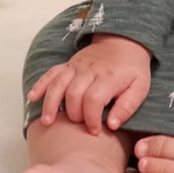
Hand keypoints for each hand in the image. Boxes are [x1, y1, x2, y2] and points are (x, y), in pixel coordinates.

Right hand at [27, 34, 151, 134]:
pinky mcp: (68, 64)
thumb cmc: (132, 68)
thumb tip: (111, 125)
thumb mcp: (140, 87)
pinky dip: (40, 85)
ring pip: (58, 84)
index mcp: (108, 77)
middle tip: (78, 126)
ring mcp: (76, 66)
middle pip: (73, 94)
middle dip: (73, 114)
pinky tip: (33, 98)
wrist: (124, 41)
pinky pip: (51, 73)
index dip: (91, 119)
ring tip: (47, 122)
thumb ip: (128, 106)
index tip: (94, 131)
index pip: (93, 99)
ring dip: (50, 103)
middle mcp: (89, 70)